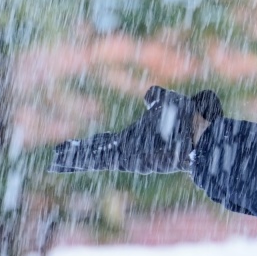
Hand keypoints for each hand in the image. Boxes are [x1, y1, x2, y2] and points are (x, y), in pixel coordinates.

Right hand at [49, 87, 221, 174]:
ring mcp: (126, 157)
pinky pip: (100, 160)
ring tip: (55, 161)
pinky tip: (67, 159)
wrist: (202, 133)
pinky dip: (82, 158)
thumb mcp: (168, 103)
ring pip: (94, 159)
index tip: (73, 146)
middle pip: (96, 154)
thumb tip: (149, 94)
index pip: (106, 144)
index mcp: (135, 140)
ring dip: (75, 159)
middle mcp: (129, 152)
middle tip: (56, 158)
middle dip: (77, 156)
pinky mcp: (126, 159)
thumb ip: (157, 99)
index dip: (90, 145)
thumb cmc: (190, 121)